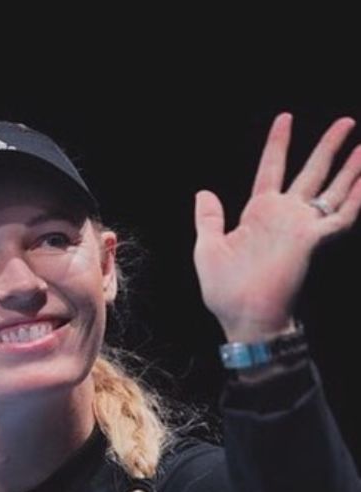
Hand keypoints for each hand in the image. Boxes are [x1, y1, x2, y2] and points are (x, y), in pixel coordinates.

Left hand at [193, 113, 360, 341]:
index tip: (286, 118)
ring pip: (331, 189)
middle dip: (328, 147)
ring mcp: (302, 227)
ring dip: (350, 168)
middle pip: (311, 172)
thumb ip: (209, 219)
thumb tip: (203, 192)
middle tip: (345, 122)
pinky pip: (342, 216)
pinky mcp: (314, 241)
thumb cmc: (225, 292)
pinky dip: (356, 199)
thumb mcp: (208, 249)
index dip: (278, 143)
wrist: (245, 318)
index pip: (271, 168)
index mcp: (259, 213)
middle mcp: (284, 216)